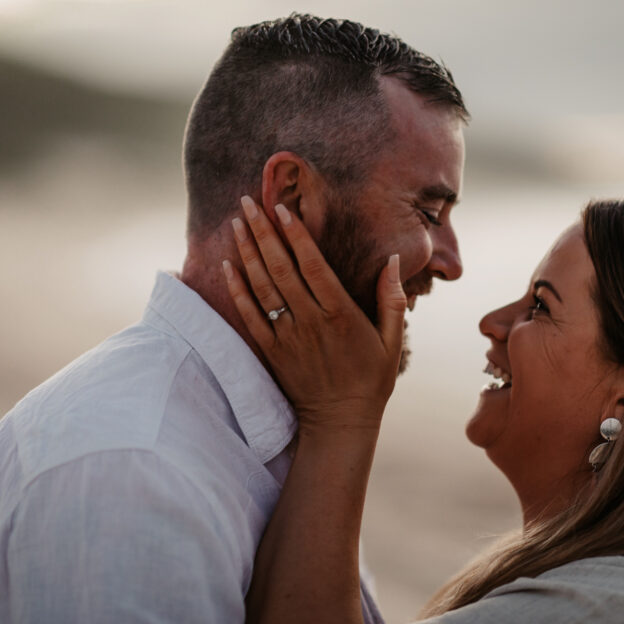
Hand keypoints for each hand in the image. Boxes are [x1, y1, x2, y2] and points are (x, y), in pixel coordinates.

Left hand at [223, 196, 406, 431]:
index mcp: (341, 314)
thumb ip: (392, 299)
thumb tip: (394, 261)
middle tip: (248, 202)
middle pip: (282, 268)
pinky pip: (251, 315)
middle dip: (263, 232)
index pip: (314, 266)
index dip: (296, 235)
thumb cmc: (371, 379)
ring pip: (263, 287)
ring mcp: (288, 337)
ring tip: (236, 223)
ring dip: (247, 252)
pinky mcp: (272, 351)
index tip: (282, 208)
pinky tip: (228, 265)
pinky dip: (238, 289)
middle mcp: (311, 321)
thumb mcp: (392, 340)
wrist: (340, 422)